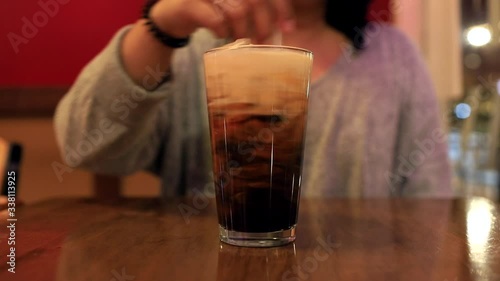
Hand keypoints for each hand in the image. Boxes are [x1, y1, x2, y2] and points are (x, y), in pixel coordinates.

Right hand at [149, 0, 294, 42]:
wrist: (172, 15)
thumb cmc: (210, 11)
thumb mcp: (235, 8)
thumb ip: (256, 11)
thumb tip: (284, 28)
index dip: (282, 8)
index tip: (289, 27)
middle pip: (255, 0)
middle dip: (264, 24)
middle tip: (262, 40)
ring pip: (238, 10)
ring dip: (242, 31)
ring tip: (239, 39)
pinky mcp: (190, 3)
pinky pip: (216, 20)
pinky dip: (222, 32)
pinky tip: (220, 35)